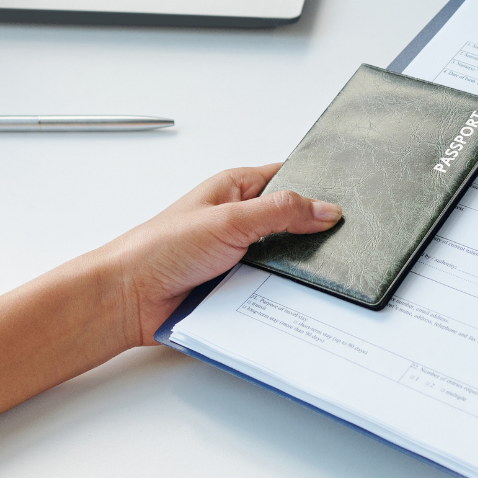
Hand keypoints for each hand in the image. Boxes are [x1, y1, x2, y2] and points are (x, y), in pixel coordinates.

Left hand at [93, 164, 339, 348]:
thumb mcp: (229, 219)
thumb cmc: (160, 248)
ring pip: (283, 260)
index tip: (348, 195)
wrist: (129, 299)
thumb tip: (325, 209)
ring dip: (294, 269)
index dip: (316, 185)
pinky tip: (293, 298)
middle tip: (341, 240)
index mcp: (235, 189)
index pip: (287, 178)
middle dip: (311, 233)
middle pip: (291, 223)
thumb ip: (281, 212)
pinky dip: (279, 294)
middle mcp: (237, 220)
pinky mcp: (234, 288)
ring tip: (317, 272)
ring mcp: (237, 256)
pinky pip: (269, 290)